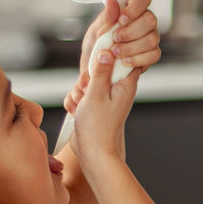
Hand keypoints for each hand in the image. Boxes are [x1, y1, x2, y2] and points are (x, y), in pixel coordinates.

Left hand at [66, 0, 158, 114]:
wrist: (97, 69)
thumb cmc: (96, 45)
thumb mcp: (95, 29)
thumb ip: (106, 16)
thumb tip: (113, 1)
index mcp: (130, 7)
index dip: (135, 8)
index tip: (121, 20)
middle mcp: (144, 20)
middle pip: (151, 19)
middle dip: (131, 32)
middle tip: (115, 39)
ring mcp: (151, 37)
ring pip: (152, 38)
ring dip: (132, 47)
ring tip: (116, 52)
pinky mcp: (152, 54)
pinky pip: (154, 55)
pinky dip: (138, 59)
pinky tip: (125, 62)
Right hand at [69, 49, 139, 165]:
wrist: (93, 152)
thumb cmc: (97, 127)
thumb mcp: (97, 94)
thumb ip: (101, 71)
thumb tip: (106, 51)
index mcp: (125, 85)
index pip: (123, 57)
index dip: (109, 54)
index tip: (97, 62)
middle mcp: (118, 89)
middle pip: (101, 67)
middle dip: (88, 76)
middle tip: (86, 90)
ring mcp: (106, 97)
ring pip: (88, 80)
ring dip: (79, 90)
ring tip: (82, 103)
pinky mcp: (95, 104)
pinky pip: (83, 93)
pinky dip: (77, 99)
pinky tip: (77, 109)